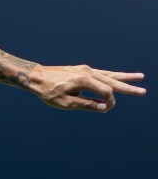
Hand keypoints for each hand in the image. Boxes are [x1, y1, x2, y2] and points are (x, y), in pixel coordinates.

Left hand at [29, 65, 144, 111]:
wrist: (35, 77)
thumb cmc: (48, 92)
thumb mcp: (65, 103)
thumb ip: (86, 105)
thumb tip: (105, 107)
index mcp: (84, 80)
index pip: (106, 92)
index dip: (109, 102)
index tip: (106, 109)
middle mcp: (87, 72)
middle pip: (112, 81)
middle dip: (128, 87)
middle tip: (143, 91)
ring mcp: (86, 69)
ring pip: (109, 74)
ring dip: (125, 77)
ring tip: (140, 76)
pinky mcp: (82, 70)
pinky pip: (101, 73)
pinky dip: (112, 75)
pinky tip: (120, 77)